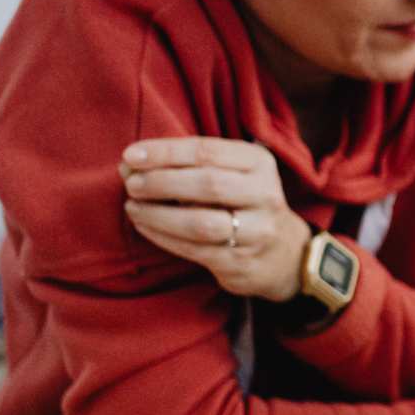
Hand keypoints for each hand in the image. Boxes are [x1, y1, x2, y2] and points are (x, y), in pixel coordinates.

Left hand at [119, 137, 311, 301]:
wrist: (284, 254)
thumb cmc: (243, 203)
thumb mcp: (231, 173)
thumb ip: (187, 165)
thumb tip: (129, 164)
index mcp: (259, 163)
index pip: (207, 151)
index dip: (165, 152)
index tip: (130, 156)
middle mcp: (264, 195)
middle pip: (208, 184)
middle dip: (162, 182)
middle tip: (131, 184)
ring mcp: (257, 231)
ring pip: (201, 222)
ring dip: (159, 214)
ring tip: (133, 207)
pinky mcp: (242, 262)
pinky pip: (195, 249)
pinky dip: (163, 237)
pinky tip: (145, 226)